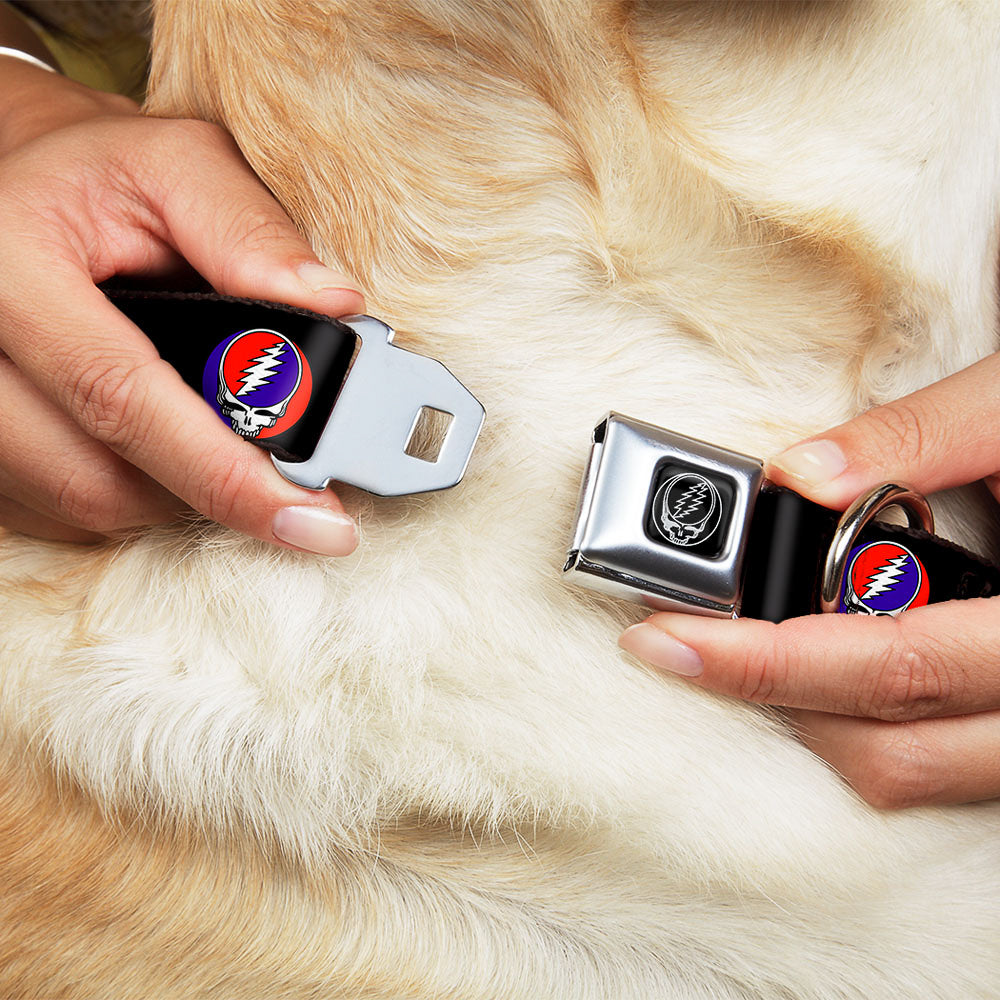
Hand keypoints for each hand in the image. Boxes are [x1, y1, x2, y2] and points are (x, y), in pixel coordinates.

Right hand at [0, 58, 363, 552]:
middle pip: (97, 478)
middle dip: (210, 489)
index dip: (225, 473)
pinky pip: (58, 509)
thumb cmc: (101, 175)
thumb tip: (334, 305)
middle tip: (289, 483)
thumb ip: (250, 230)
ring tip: (224, 443)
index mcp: (10, 266)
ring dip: (173, 492)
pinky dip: (132, 491)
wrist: (20, 186)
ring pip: (82, 503)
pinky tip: (167, 447)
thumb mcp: (178, 166)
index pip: (122, 398)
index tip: (314, 521)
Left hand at [619, 352, 999, 808]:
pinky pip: (942, 762)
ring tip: (743, 648)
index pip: (894, 666)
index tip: (668, 638)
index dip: (768, 662)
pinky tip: (824, 661)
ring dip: (814, 718)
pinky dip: (868, 721)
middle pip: (891, 748)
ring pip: (914, 772)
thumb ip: (920, 437)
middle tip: (679, 642)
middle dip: (768, 696)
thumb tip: (799, 473)